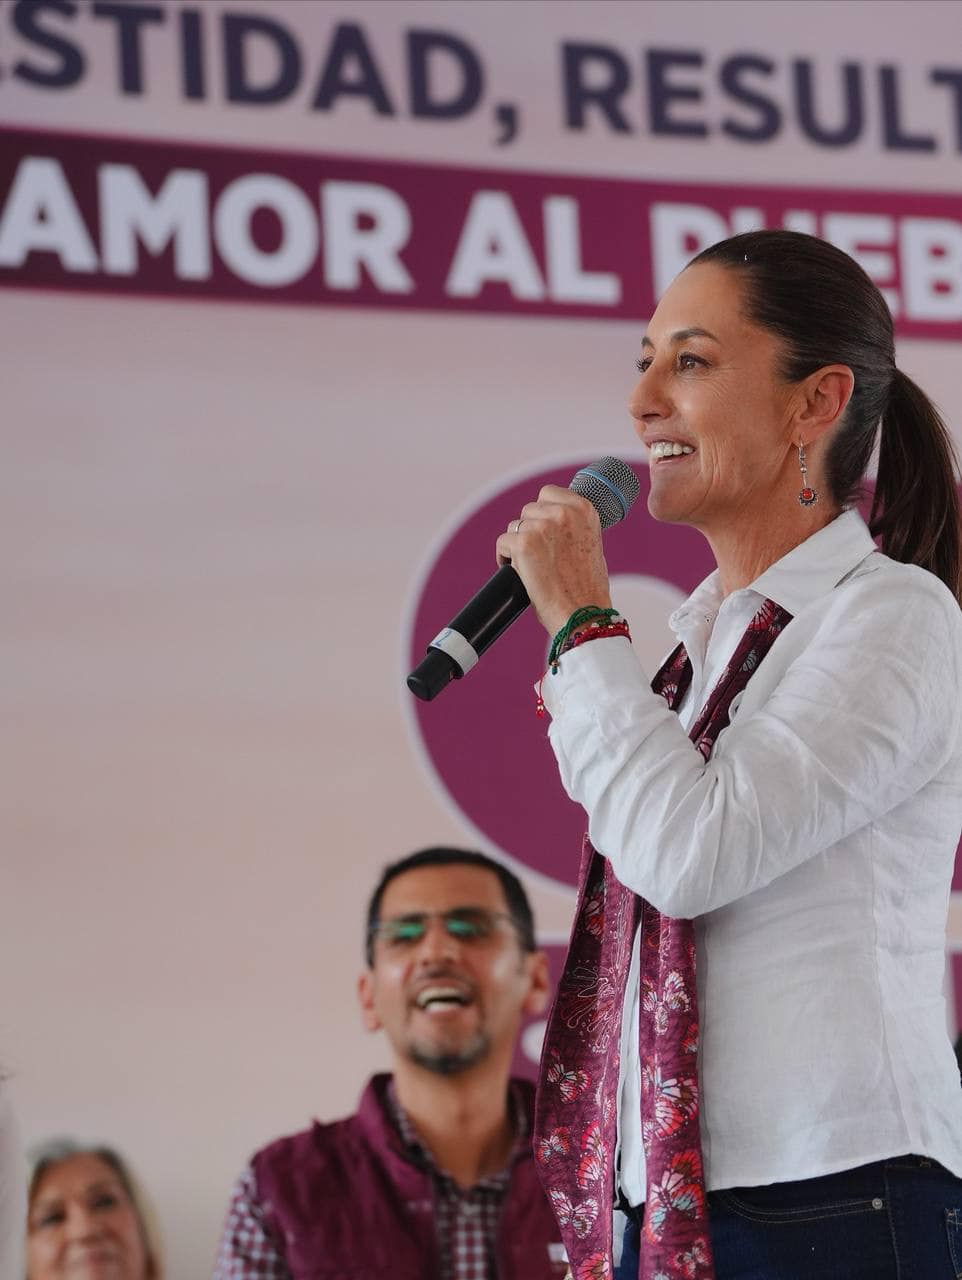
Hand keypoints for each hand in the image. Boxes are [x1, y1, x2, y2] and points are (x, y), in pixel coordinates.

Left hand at [495, 485, 612, 635]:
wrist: (582, 613)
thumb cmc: (586, 587)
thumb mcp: (590, 543)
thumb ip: (573, 525)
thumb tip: (549, 519)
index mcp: (584, 509)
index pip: (548, 493)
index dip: (542, 513)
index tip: (543, 530)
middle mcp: (564, 513)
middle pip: (529, 509)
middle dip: (529, 530)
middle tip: (539, 556)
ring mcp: (542, 526)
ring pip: (515, 526)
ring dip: (518, 545)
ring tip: (531, 567)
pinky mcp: (523, 543)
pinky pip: (503, 543)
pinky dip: (504, 558)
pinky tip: (518, 572)